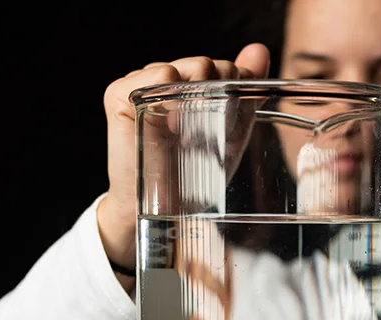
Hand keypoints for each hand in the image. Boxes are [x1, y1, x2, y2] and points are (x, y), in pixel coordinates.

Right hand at [97, 43, 271, 270]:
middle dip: (220, 98)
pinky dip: (173, 94)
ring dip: (199, 99)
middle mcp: (166, 80)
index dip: (235, 93)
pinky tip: (172, 125)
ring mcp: (142, 83)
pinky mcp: (121, 92)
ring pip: (190, 67)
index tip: (230, 127)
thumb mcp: (229, 135)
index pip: (225, 68)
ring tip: (189, 135)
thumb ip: (245, 93)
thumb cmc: (192, 176)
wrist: (161, 208)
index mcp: (190, 86)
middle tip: (210, 135)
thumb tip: (259, 50)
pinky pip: (159, 73)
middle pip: (210, 64)